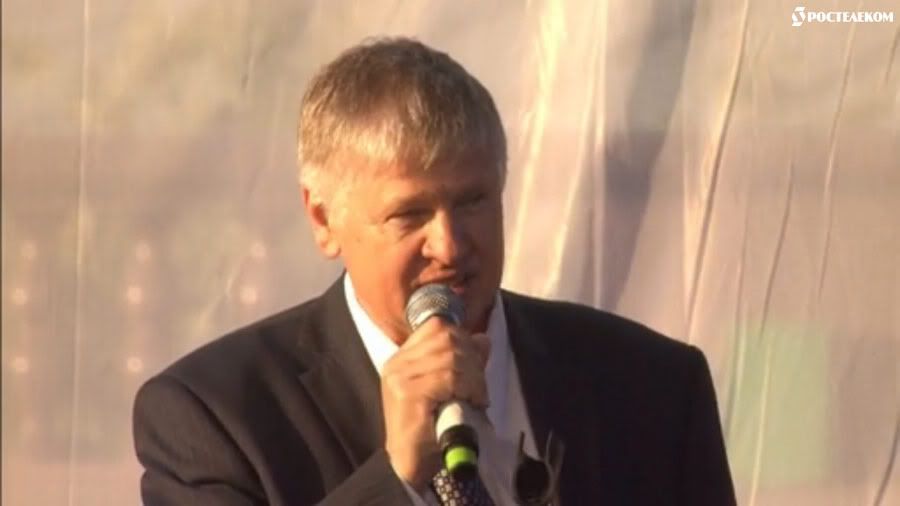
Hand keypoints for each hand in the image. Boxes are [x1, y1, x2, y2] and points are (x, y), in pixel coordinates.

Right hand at [381, 317, 490, 491]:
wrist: (412, 467)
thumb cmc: (431, 431)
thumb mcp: (450, 389)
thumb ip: (464, 362)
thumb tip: (483, 339)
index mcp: (403, 358)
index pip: (437, 326)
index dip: (463, 339)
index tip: (475, 365)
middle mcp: (398, 363)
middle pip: (447, 338)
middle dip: (473, 359)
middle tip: (479, 387)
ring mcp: (400, 377)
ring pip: (452, 357)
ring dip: (474, 377)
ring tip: (476, 397)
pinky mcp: (408, 394)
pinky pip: (449, 377)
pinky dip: (469, 387)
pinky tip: (472, 402)